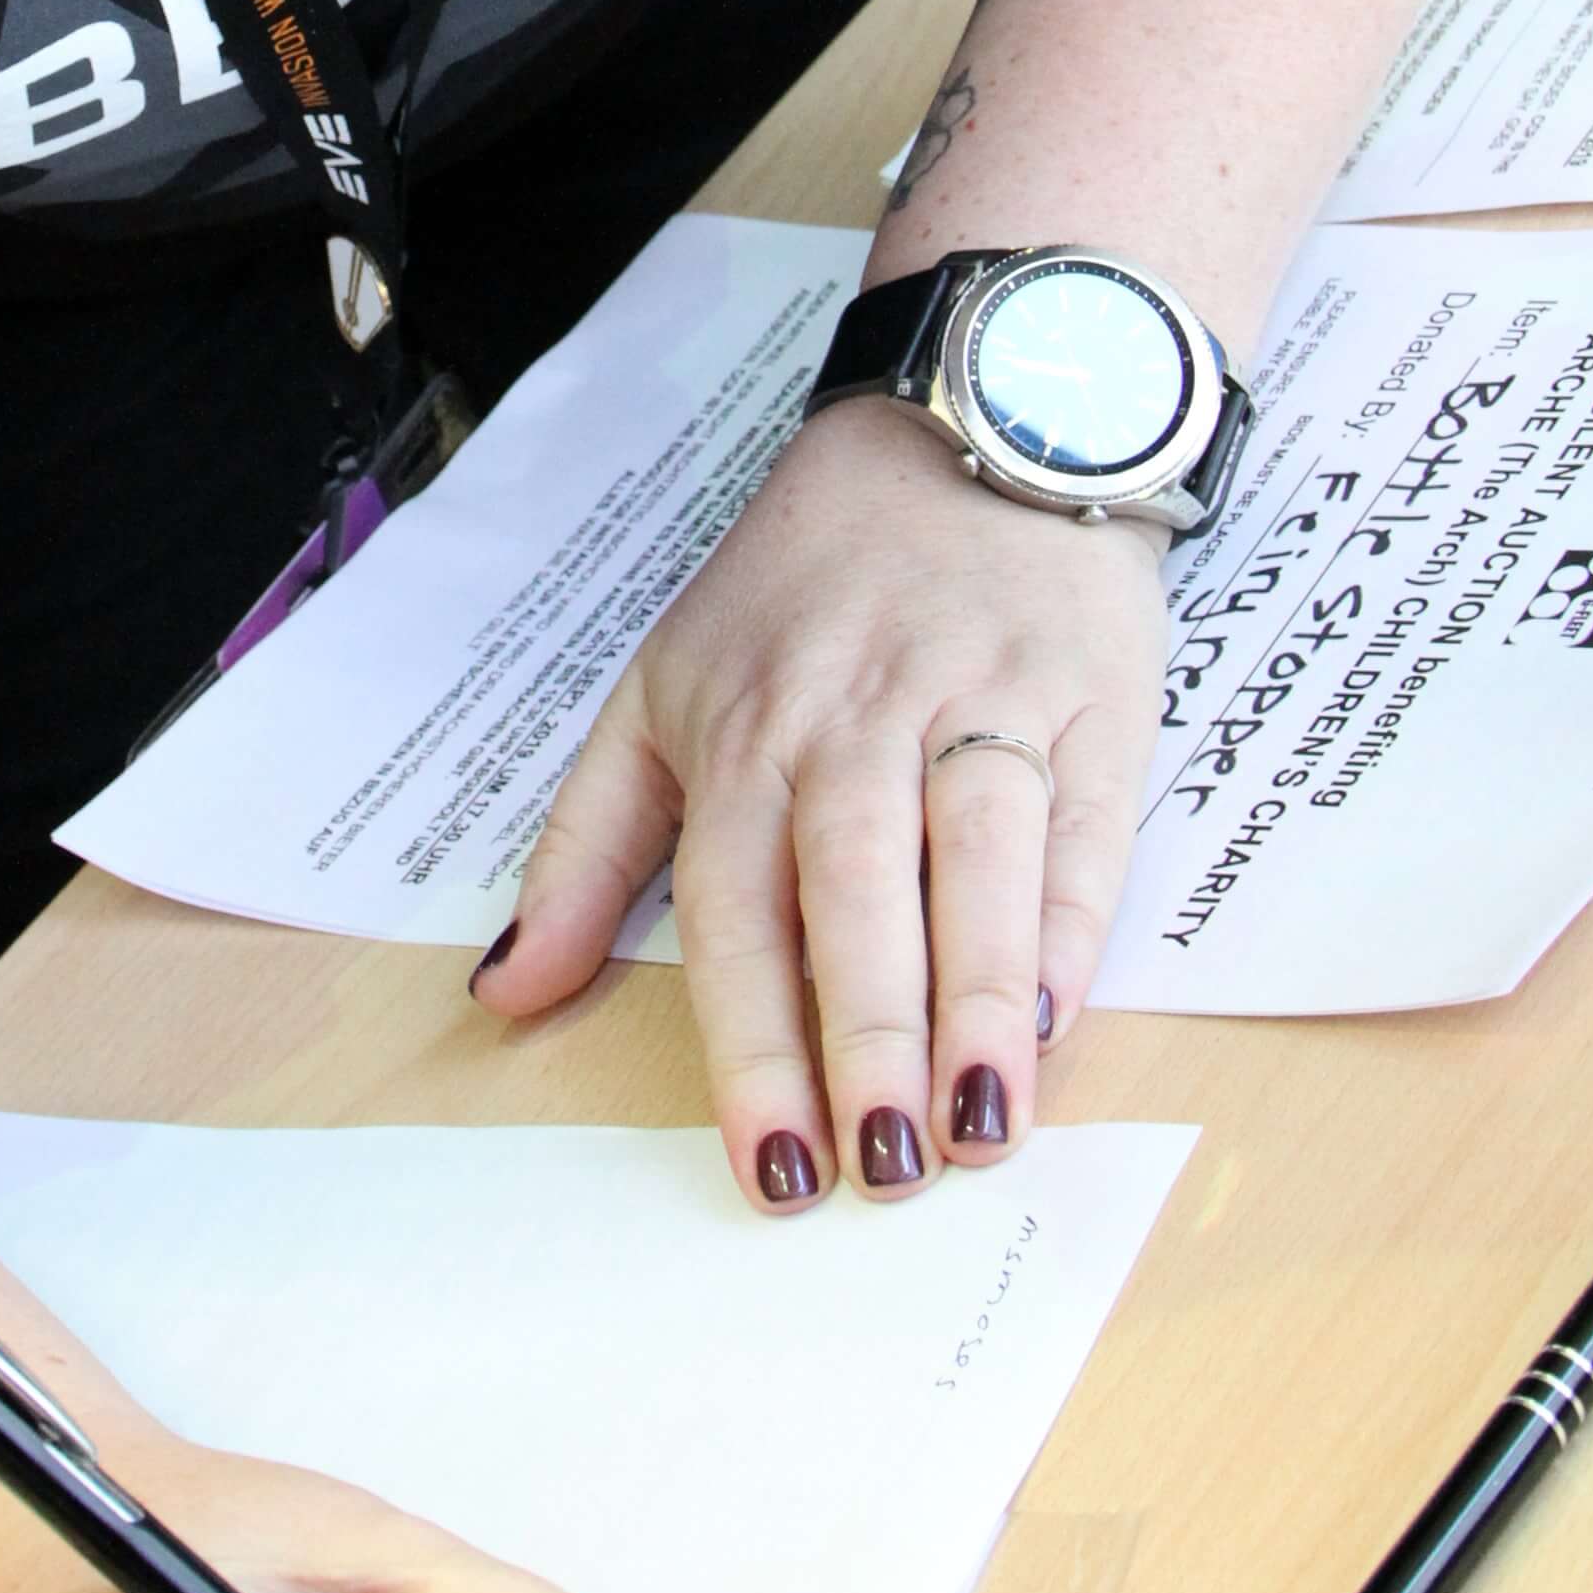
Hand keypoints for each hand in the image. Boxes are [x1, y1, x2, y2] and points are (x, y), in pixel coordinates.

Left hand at [477, 399, 1164, 1205]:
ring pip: (973, 861)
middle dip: (866, 1039)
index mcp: (740, 732)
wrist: (965, 421)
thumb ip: (586, 847)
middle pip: (853, 894)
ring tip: (981, 1128)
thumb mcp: (659, 691)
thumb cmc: (804, 585)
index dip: (753, 1049)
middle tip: (883, 1171)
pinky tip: (1062, 1017)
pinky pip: (1084, 822)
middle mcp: (853, 718)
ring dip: (977, 1002)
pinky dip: (1076, 922)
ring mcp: (975, 698)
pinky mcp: (1088, 688)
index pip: (733, 912)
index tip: (775, 1170)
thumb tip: (504, 995)